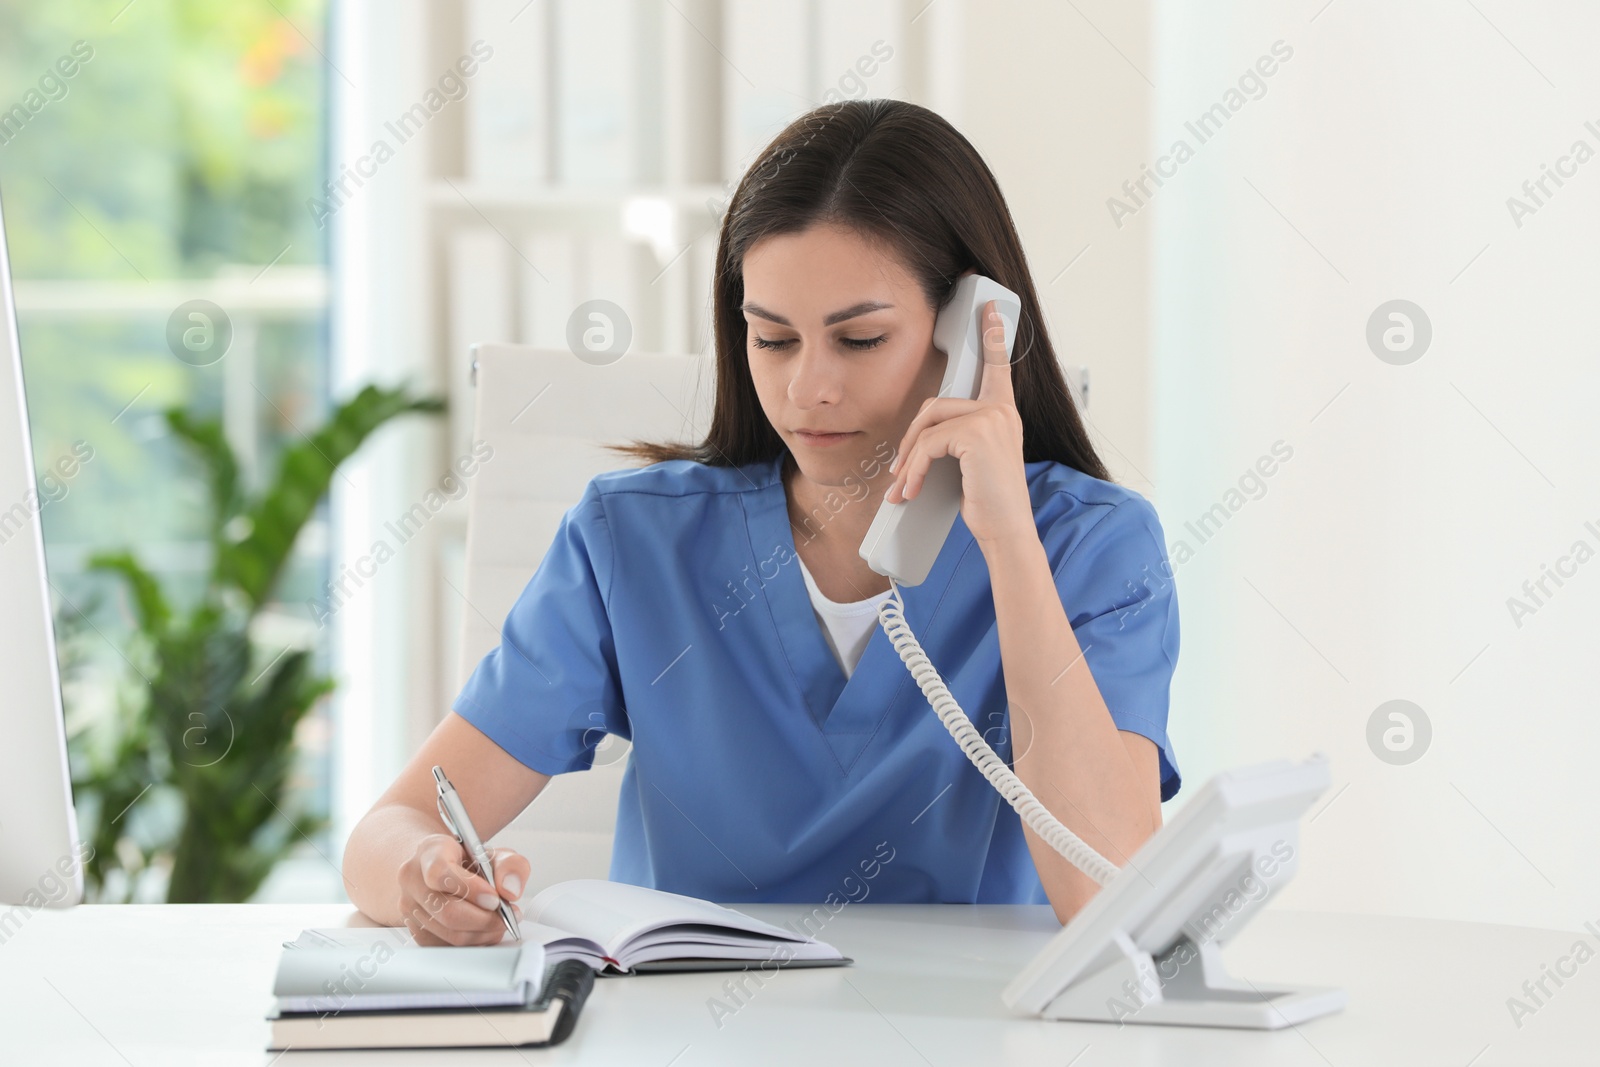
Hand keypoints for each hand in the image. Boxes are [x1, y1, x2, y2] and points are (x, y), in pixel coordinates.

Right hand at [396, 833, 527, 945]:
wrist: (443, 870)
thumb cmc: (468, 862)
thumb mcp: (495, 854)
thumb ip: (510, 866)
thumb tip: (509, 891)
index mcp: (429, 851)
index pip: (440, 873)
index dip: (470, 890)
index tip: (495, 898)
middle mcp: (412, 879)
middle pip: (446, 911)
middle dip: (484, 919)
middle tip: (506, 915)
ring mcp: (409, 908)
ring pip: (449, 934)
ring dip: (482, 933)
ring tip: (498, 922)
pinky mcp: (415, 931)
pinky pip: (446, 947)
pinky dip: (472, 943)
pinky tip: (484, 930)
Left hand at [885, 300, 1036, 549]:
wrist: (1006, 531)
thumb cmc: (989, 501)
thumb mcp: (973, 463)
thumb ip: (957, 439)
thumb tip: (921, 438)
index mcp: (1002, 413)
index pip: (997, 368)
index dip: (993, 336)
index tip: (989, 307)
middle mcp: (1000, 410)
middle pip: (936, 405)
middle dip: (911, 439)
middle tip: (899, 471)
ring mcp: (990, 418)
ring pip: (929, 424)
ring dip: (909, 457)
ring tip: (903, 485)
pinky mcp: (976, 433)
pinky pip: (929, 444)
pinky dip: (914, 469)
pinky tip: (912, 492)